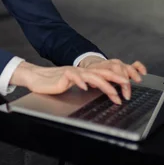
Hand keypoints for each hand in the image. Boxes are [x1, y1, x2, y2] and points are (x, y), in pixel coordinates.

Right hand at [10, 60, 143, 104]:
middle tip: (128, 88)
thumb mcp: (71, 87)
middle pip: (103, 73)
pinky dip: (81, 82)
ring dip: (104, 85)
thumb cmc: (52, 85)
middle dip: (117, 80)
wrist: (36, 79)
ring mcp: (73, 72)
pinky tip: (86, 87)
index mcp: (84, 74)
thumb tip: (98, 92)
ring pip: (92, 76)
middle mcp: (81, 71)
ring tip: (113, 93)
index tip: (127, 90)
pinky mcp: (63, 75)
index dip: (117, 80)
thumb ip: (84, 86)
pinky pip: (74, 77)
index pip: (104, 74)